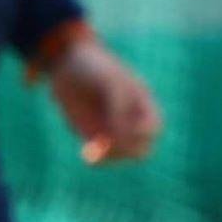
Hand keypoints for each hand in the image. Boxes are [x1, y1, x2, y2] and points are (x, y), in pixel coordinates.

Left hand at [39, 37, 162, 166]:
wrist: (67, 62)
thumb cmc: (94, 67)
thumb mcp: (110, 82)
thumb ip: (119, 108)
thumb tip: (120, 139)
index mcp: (142, 103)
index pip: (155, 127)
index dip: (143, 133)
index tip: (124, 127)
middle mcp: (131, 119)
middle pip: (142, 148)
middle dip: (128, 149)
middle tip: (110, 144)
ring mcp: (113, 129)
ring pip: (122, 155)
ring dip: (112, 156)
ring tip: (94, 148)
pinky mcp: (94, 135)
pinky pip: (102, 155)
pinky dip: (97, 159)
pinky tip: (87, 154)